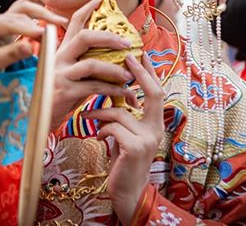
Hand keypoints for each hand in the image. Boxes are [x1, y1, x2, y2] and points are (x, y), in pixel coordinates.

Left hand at [0, 0, 67, 70]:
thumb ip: (10, 54)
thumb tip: (29, 48)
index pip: (9, 23)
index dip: (29, 28)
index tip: (46, 35)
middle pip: (19, 13)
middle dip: (40, 18)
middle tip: (59, 26)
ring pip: (23, 9)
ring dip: (42, 13)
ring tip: (60, 20)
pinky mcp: (6, 21)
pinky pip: (21, 7)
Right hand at [49, 0, 137, 129]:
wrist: (35, 120)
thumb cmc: (55, 97)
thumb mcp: (68, 76)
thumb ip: (84, 64)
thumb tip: (113, 57)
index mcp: (60, 50)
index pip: (74, 22)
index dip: (88, 8)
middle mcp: (59, 58)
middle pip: (84, 37)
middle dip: (108, 37)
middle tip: (127, 42)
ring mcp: (61, 74)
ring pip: (92, 64)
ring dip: (114, 69)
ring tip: (129, 75)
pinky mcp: (65, 92)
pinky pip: (94, 87)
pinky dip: (113, 90)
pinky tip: (125, 93)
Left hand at [82, 53, 164, 224]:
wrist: (126, 191)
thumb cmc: (123, 160)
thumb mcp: (126, 134)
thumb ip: (125, 115)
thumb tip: (114, 90)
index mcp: (156, 124)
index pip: (157, 92)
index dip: (150, 72)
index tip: (140, 54)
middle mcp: (157, 130)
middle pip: (155, 93)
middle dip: (140, 74)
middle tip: (126, 58)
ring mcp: (148, 139)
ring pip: (121, 112)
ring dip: (100, 113)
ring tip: (88, 116)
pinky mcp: (135, 148)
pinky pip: (113, 127)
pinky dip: (101, 129)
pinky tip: (99, 138)